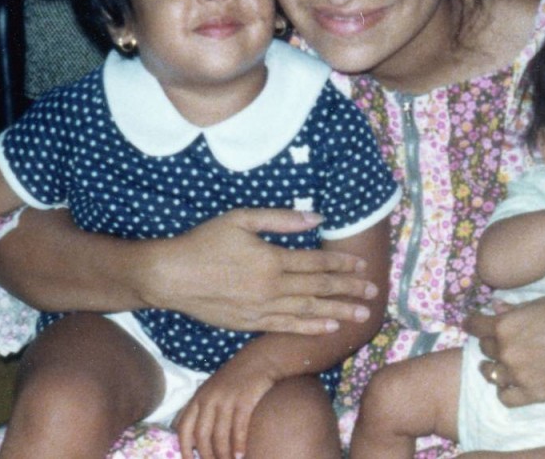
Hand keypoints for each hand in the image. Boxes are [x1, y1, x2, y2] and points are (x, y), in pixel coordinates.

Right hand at [138, 208, 377, 334]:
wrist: (170, 276)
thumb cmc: (204, 241)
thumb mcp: (241, 219)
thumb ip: (280, 219)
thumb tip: (315, 217)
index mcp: (272, 260)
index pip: (316, 263)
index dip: (342, 264)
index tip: (362, 266)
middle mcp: (271, 288)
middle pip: (319, 289)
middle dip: (348, 290)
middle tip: (373, 293)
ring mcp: (261, 309)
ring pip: (308, 311)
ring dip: (337, 312)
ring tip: (360, 315)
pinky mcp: (249, 323)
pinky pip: (286, 327)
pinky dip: (309, 327)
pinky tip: (327, 327)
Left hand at [175, 354, 277, 458]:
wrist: (260, 359)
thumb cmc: (235, 379)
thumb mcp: (212, 389)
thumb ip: (200, 409)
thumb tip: (186, 435)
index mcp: (198, 398)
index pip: (184, 428)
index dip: (184, 448)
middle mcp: (209, 399)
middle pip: (202, 436)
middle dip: (206, 456)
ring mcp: (227, 400)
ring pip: (219, 436)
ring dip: (223, 455)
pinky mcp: (244, 400)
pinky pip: (238, 429)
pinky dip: (238, 445)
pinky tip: (241, 455)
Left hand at [464, 297, 544, 406]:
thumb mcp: (541, 304)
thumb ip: (514, 309)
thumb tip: (495, 308)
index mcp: (504, 325)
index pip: (474, 325)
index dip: (473, 323)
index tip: (474, 323)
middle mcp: (506, 351)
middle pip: (485, 348)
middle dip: (492, 342)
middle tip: (504, 340)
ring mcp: (518, 375)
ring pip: (491, 373)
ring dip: (495, 366)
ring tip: (506, 363)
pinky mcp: (532, 394)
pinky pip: (505, 397)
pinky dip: (506, 389)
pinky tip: (514, 382)